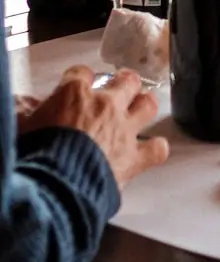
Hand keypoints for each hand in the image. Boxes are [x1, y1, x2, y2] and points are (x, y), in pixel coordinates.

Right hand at [19, 65, 168, 189]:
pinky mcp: (133, 158)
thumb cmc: (34, 158)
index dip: (80, 77)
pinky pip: (156, 148)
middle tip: (120, 87)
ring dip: (143, 106)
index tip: (78, 82)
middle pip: (126, 80)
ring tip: (139, 108)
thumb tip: (22, 106)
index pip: (81, 72)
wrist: (53, 188)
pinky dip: (155, 148)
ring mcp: (123, 130)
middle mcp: (104, 106)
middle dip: (124, 82)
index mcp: (74, 94)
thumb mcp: (21, 128)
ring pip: (147, 104)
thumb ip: (25, 114)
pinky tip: (152, 149)